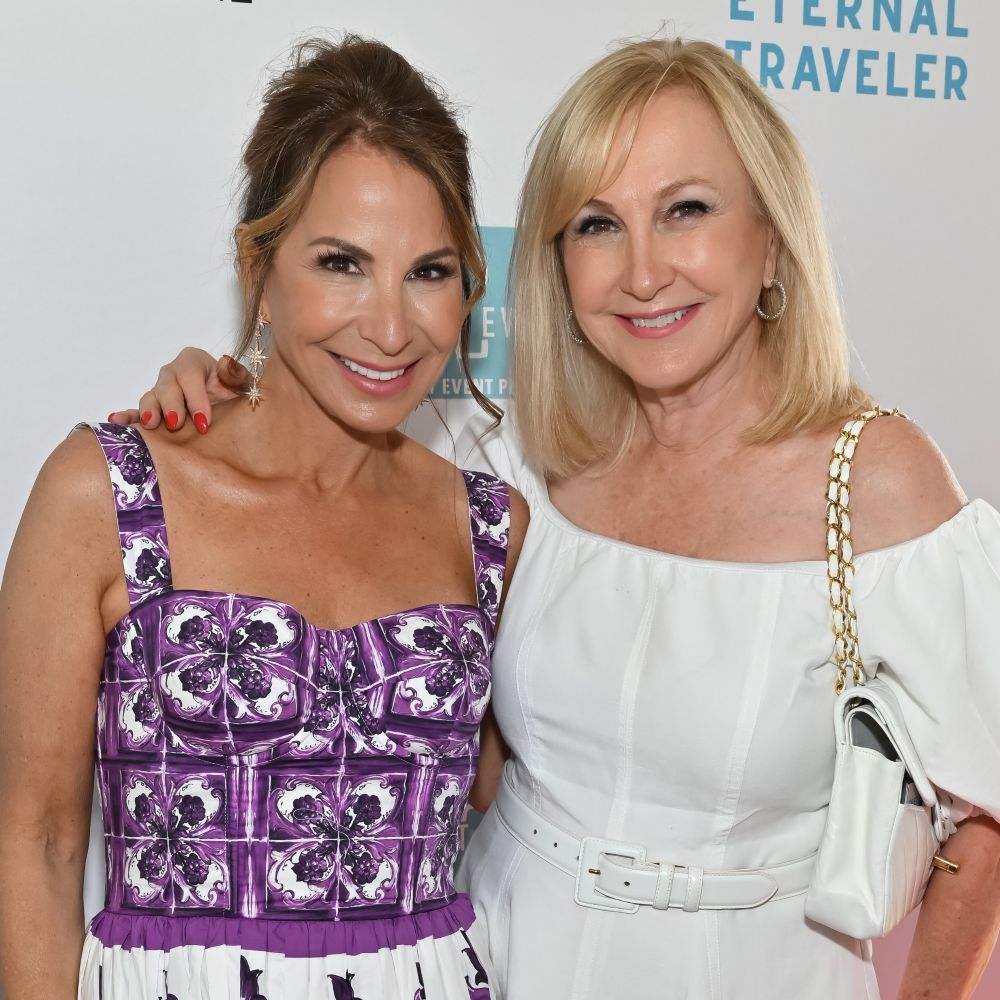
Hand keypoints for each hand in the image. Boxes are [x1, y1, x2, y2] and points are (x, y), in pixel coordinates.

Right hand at [107, 349, 249, 431]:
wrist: (227, 406)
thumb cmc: (233, 392)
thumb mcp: (241, 382)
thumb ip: (236, 374)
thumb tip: (227, 362)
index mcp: (193, 362)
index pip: (190, 376)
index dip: (195, 398)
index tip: (203, 422)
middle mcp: (172, 374)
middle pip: (167, 387)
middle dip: (171, 406)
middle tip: (176, 424)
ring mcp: (159, 391)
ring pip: (150, 398)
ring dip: (149, 411)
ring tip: (150, 424)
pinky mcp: (152, 409)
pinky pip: (136, 411)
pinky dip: (127, 417)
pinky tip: (116, 421)